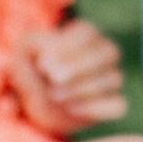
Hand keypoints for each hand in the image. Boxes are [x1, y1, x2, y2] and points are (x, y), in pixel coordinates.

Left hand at [10, 20, 129, 133]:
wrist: (35, 102)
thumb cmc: (32, 69)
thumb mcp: (24, 51)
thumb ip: (35, 43)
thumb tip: (51, 54)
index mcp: (86, 35)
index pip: (89, 33)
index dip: (66, 48)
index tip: (42, 64)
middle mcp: (105, 53)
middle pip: (108, 52)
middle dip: (77, 67)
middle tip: (52, 79)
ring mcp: (112, 78)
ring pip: (113, 78)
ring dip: (81, 88)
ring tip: (54, 96)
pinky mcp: (113, 104)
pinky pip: (118, 105)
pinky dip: (95, 108)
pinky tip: (70, 109)